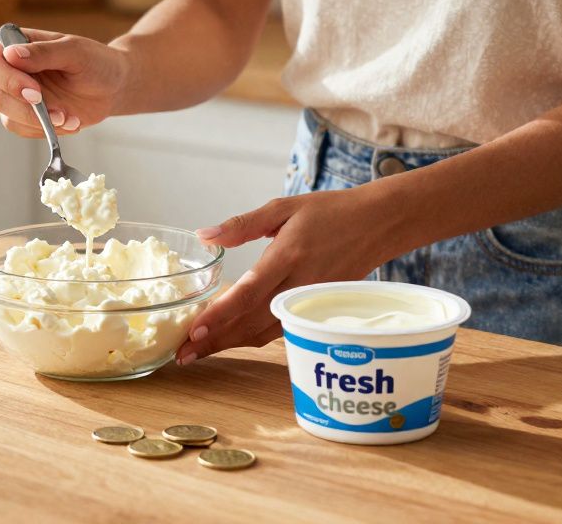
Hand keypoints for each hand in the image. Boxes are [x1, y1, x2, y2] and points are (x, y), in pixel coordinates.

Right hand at [0, 27, 129, 137]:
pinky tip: (70, 122)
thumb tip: (11, 54)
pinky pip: (23, 130)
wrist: (113, 87)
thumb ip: (44, 52)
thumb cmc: (96, 62)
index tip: (35, 92)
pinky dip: (47, 131)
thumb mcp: (75, 52)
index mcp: (14, 44)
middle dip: (27, 109)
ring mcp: (16, 94)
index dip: (8, 81)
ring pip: (8, 117)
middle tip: (58, 113)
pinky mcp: (26, 115)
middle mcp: (9, 69)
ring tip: (70, 118)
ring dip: (40, 123)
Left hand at [176, 188, 398, 365]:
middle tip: (182, 353)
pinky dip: (252, 338)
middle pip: (252, 321)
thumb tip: (204, 235)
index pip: (249, 292)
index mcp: (288, 256)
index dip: (221, 314)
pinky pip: (279, 329)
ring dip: (230, 344)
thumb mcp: (284, 208)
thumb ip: (242, 224)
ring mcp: (309, 301)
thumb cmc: (330, 212)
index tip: (194, 330)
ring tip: (198, 351)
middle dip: (215, 340)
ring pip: (265, 332)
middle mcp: (299, 284)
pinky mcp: (316, 310)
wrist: (379, 225)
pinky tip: (231, 340)